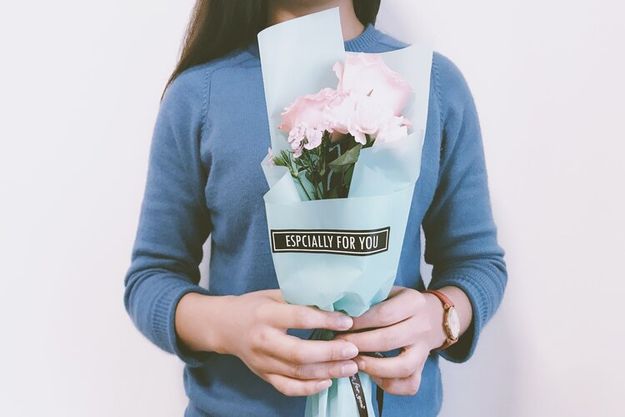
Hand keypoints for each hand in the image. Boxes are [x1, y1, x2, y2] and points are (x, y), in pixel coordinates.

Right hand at [175, 289, 359, 395]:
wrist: (224, 326)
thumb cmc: (254, 306)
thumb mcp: (274, 294)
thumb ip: (299, 299)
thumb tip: (335, 301)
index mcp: (265, 314)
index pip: (299, 318)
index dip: (325, 320)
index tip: (347, 321)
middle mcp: (263, 340)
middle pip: (299, 353)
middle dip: (329, 353)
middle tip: (353, 350)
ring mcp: (262, 362)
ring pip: (297, 373)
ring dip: (327, 371)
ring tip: (350, 366)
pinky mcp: (264, 376)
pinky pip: (287, 388)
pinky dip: (309, 389)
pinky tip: (328, 382)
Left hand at [334, 286, 447, 395]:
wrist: (432, 316)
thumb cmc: (400, 302)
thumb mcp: (388, 291)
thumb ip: (369, 299)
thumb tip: (338, 313)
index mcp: (414, 302)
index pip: (384, 314)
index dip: (360, 322)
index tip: (341, 325)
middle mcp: (422, 327)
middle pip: (389, 340)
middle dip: (359, 344)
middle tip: (338, 345)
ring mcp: (424, 350)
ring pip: (403, 366)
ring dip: (373, 367)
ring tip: (353, 362)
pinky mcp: (423, 369)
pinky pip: (409, 384)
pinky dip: (389, 384)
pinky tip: (371, 376)